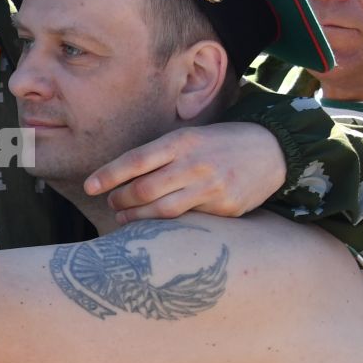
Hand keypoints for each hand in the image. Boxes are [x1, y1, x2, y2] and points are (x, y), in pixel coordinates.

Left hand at [85, 121, 285, 221]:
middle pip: (145, 189)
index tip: (89, 186)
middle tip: (111, 203)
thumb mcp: (190, 137)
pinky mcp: (226, 208)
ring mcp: (212, 188)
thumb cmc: (220, 143)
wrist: (272, 149)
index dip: (109, 176)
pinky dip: (167, 225)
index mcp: (182, 142)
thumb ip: (160, 154)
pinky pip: (189, 221)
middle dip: (120, 200)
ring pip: (163, 211)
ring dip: (137, 217)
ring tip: (124, 217)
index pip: (136, 160)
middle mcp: (195, 164)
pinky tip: (155, 226)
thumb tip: (122, 176)